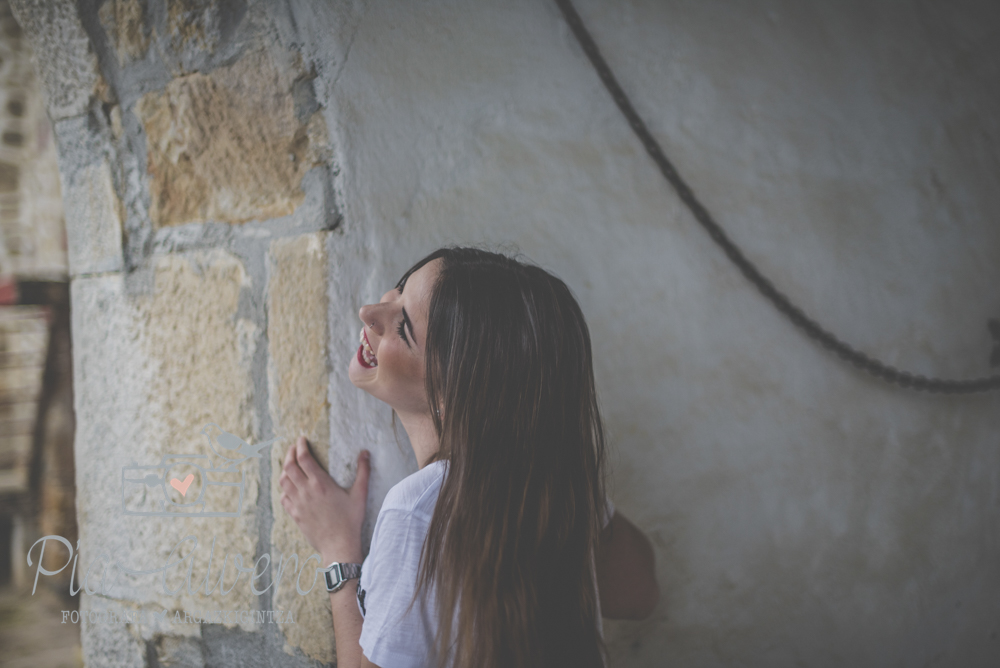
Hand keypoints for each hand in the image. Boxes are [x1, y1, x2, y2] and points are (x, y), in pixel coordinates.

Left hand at [279, 436, 369, 563]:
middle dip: (289, 454)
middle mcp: (306, 491)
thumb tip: (365, 452)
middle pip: (289, 467)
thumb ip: (363, 471)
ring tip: (289, 465)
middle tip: (293, 448)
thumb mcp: (360, 494)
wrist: (338, 545)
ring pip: (283, 481)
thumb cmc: (350, 520)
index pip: (304, 458)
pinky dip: (284, 489)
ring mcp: (298, 504)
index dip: (300, 446)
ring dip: (285, 470)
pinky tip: (290, 488)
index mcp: (321, 483)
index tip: (301, 439)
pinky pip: (283, 498)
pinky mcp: (295, 515)